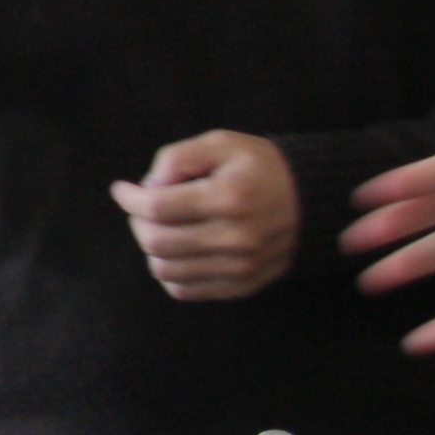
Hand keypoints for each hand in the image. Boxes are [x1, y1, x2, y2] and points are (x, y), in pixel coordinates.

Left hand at [110, 130, 299, 301]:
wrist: (312, 200)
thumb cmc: (260, 167)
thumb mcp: (222, 144)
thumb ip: (179, 157)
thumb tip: (149, 186)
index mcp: (229, 197)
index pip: (157, 207)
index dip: (129, 198)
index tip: (122, 190)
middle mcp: (236, 238)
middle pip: (157, 242)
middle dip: (138, 222)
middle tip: (143, 208)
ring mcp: (240, 267)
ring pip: (166, 271)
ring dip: (152, 248)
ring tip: (161, 227)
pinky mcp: (242, 286)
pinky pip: (185, 291)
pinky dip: (170, 272)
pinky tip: (178, 250)